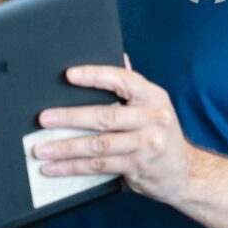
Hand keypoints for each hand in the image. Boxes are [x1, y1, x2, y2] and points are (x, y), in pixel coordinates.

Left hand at [33, 56, 194, 205]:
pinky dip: (73, 167)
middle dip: (69, 117)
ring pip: (98, 145)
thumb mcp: (153, 105)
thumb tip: (118, 55)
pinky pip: (98, 167)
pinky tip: (54, 167)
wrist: (186, 172)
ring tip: (41, 148)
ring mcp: (145, 145)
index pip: (121, 80)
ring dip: (65, 147)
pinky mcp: (137, 167)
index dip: (94, 76)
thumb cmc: (159, 133)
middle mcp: (152, 119)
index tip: (68, 75)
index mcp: (152, 96)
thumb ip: (132, 86)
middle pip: (104, 116)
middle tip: (43, 119)